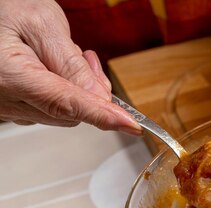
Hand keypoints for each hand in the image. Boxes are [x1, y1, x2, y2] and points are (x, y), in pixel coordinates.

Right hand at [0, 0, 140, 133]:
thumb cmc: (2, 8)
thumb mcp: (41, 23)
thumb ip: (71, 62)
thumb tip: (100, 97)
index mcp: (10, 77)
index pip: (66, 104)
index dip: (102, 116)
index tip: (130, 125)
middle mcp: (5, 100)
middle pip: (68, 112)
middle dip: (90, 91)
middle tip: (90, 59)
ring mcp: (7, 107)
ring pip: (61, 112)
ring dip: (77, 90)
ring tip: (67, 55)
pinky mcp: (11, 107)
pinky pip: (47, 108)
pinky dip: (62, 92)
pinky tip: (55, 67)